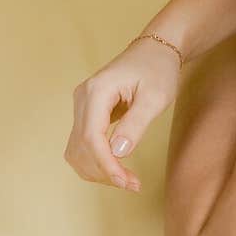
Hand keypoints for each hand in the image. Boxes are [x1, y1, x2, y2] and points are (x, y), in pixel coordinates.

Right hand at [63, 36, 182, 192]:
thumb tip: (117, 153)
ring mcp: (81, 105)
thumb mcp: (156, 97)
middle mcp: (82, 97)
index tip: (127, 182)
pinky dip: (95, 162)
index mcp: (97, 90)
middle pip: (82, 147)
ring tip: (126, 179)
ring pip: (77, 151)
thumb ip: (136, 124)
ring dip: (98, 171)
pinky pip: (82, 145)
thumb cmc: (158, 69)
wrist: (155, 51)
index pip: (92, 138)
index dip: (107, 165)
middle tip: (133, 184)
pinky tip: (115, 168)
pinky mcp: (86, 112)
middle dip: (104, 171)